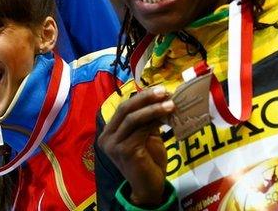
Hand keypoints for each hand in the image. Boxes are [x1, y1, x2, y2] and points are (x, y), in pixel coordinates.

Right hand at [97, 86, 174, 205]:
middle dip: (146, 98)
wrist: (149, 188)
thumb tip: (160, 98)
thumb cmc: (148, 162)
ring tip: (171, 104)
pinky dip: (154, 120)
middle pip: (125, 109)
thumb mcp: (146, 136)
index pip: (123, 108)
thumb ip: (147, 120)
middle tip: (164, 91)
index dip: (141, 97)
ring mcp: (113, 144)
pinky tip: (167, 117)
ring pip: (133, 118)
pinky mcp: (123, 150)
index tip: (159, 90)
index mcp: (109, 132)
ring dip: (154, 109)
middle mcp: (106, 137)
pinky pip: (140, 130)